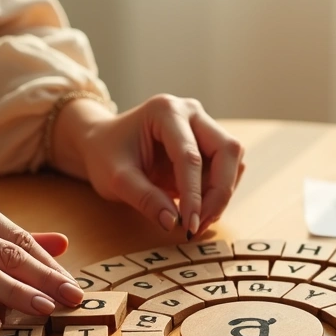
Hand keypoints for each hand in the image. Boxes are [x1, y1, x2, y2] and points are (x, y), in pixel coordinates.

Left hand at [51, 94, 245, 237]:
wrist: (102, 144)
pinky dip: (219, 193)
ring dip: (221, 194)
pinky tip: (198, 209)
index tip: (189, 225)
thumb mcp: (116, 179)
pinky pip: (228, 169)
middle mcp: (191, 113)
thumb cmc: (105, 155)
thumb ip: (144, 199)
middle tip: (199, 224)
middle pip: (227, 150)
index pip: (191, 156)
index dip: (194, 194)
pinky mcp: (208, 144)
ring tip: (195, 220)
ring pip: (233, 161)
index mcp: (166, 111)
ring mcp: (203, 126)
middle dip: (219, 192)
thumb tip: (172, 222)